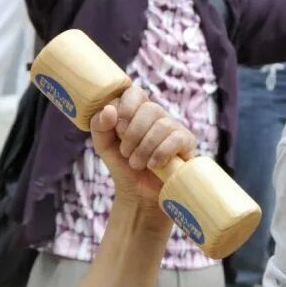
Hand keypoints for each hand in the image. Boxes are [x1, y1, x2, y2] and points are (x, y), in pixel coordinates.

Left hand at [90, 85, 196, 207]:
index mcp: (137, 110)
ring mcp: (174, 127)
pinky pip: (176, 139)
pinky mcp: (187, 142)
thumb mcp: (103, 145)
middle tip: (126, 153)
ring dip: (144, 148)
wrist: (138, 193)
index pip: (135, 92)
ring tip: (137, 164)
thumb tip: (110, 110)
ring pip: (162, 125)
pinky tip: (153, 165)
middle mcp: (157, 114)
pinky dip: (160, 153)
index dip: (126, 108)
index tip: (118, 129)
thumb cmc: (122, 165)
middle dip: (133, 134)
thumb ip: (99, 125)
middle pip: (149, 108)